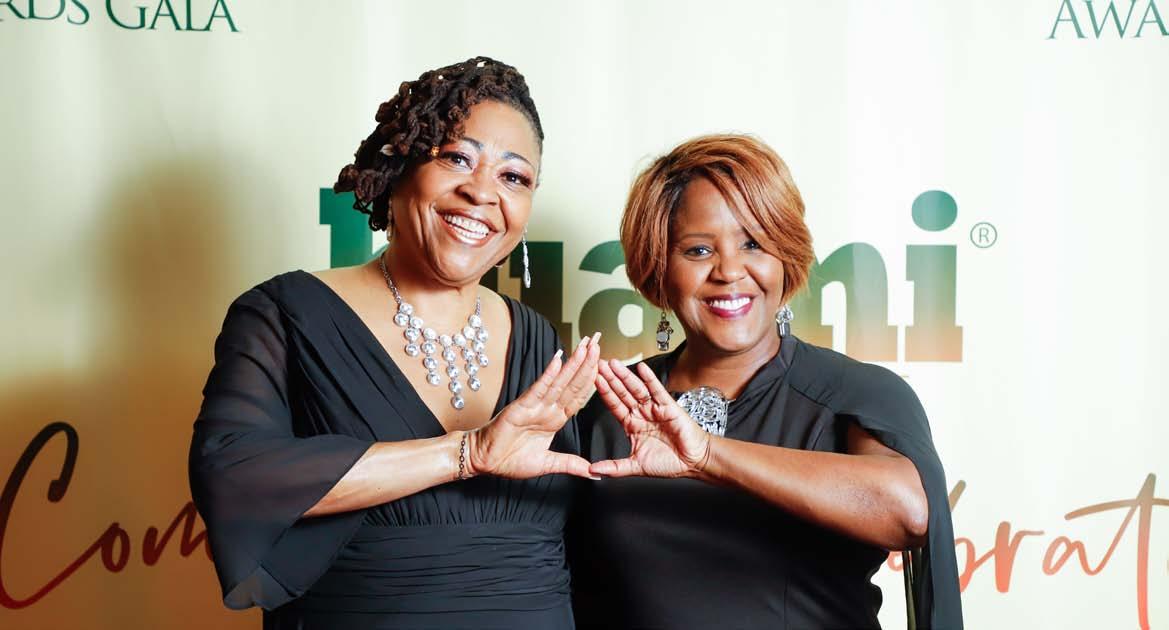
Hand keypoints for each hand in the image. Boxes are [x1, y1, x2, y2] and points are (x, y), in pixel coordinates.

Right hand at [467, 332, 600, 478]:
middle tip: (599, 341)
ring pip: (559, 381)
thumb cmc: (510, 460)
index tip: (605, 364)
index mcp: (555, 419)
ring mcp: (535, 405)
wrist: (485, 462)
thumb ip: (571, 464)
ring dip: (573, 363)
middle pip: (573, 383)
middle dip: (587, 362)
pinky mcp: (521, 407)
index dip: (593, 380)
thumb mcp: (548, 464)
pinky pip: (538, 389)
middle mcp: (547, 408)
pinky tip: (558, 360)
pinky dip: (548, 374)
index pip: (579, 396)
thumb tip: (594, 473)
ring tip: (587, 345)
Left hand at [589, 359, 711, 478]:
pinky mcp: (668, 406)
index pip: (614, 405)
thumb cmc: (669, 462)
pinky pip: (657, 390)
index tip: (593, 381)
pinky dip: (649, 379)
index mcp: (632, 425)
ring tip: (614, 364)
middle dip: (610, 379)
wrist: (693, 462)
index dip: (604, 393)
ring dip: (625, 376)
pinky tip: (641, 368)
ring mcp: (654, 408)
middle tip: (598, 365)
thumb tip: (592, 470)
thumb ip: (614, 468)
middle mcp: (641, 414)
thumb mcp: (636, 466)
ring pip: (636, 389)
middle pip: (622, 393)